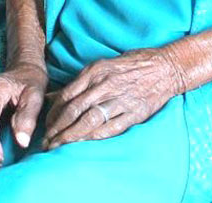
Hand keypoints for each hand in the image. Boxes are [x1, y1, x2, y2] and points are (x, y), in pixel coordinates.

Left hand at [43, 47, 182, 148]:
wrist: (165, 67)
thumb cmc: (133, 64)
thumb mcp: (104, 65)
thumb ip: (82, 81)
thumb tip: (55, 97)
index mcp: (96, 70)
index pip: (67, 95)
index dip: (53, 114)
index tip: (46, 126)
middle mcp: (106, 84)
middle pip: (74, 110)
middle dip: (57, 129)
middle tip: (47, 142)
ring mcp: (120, 99)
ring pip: (89, 121)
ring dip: (71, 136)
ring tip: (60, 146)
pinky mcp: (134, 112)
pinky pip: (110, 128)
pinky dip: (94, 138)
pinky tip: (84, 144)